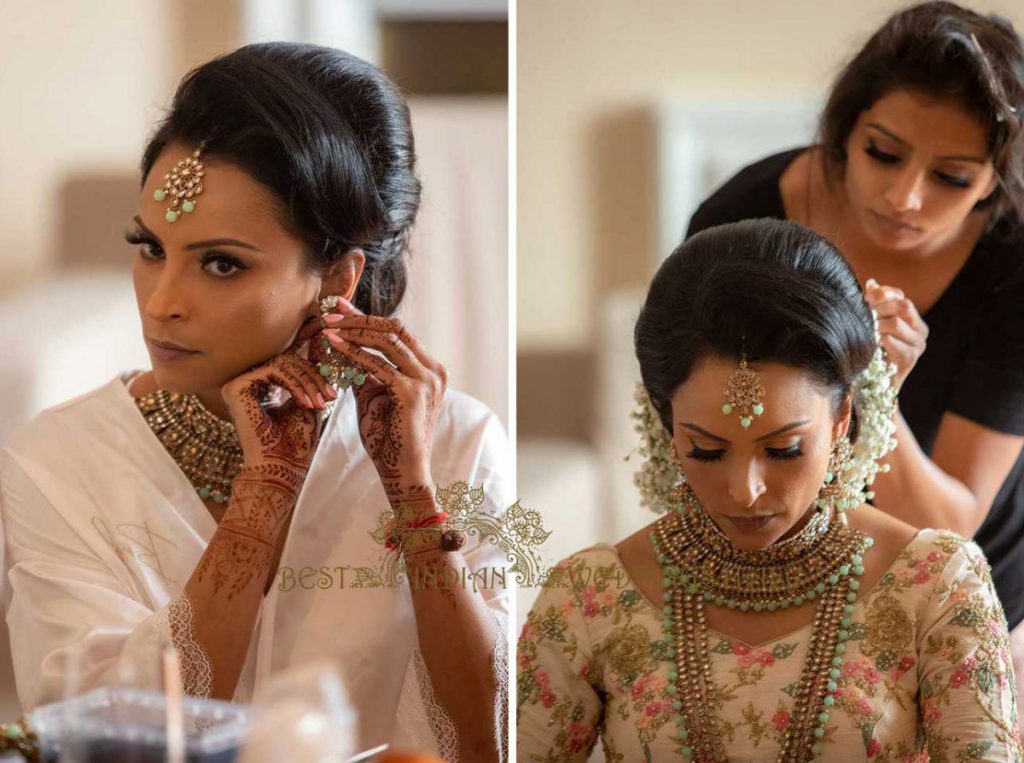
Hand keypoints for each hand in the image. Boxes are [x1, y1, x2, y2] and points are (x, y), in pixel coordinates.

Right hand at [221, 317, 337, 493]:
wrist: (283, 468)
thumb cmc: (297, 441)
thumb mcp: (310, 399)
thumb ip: (313, 373)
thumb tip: (323, 340)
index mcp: (261, 382)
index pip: (287, 356)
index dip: (308, 344)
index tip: (330, 338)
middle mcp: (246, 380)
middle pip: (287, 357)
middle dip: (314, 374)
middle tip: (331, 394)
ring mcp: (239, 383)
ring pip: (283, 362)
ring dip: (309, 381)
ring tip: (323, 402)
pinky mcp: (237, 387)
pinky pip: (274, 369)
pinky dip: (296, 384)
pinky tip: (307, 402)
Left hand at [320, 297, 446, 508]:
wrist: (403, 470)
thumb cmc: (389, 438)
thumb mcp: (376, 397)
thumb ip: (366, 372)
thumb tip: (343, 349)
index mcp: (430, 369)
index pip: (398, 332)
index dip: (368, 317)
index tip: (342, 307)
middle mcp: (434, 370)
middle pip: (395, 328)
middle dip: (361, 317)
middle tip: (331, 312)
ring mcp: (426, 380)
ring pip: (388, 340)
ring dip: (355, 331)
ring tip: (329, 327)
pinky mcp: (412, 393)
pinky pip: (378, 365)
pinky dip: (354, 353)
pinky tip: (334, 346)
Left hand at [864, 278, 928, 391]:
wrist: (874, 386)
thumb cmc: (872, 352)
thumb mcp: (873, 325)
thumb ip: (874, 304)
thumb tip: (871, 282)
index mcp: (913, 318)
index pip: (900, 295)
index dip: (881, 293)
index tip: (864, 298)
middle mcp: (921, 329)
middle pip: (902, 305)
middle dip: (879, 307)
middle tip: (862, 314)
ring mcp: (919, 345)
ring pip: (896, 322)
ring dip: (875, 324)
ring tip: (864, 330)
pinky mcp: (910, 358)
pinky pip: (891, 341)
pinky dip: (876, 339)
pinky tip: (868, 343)